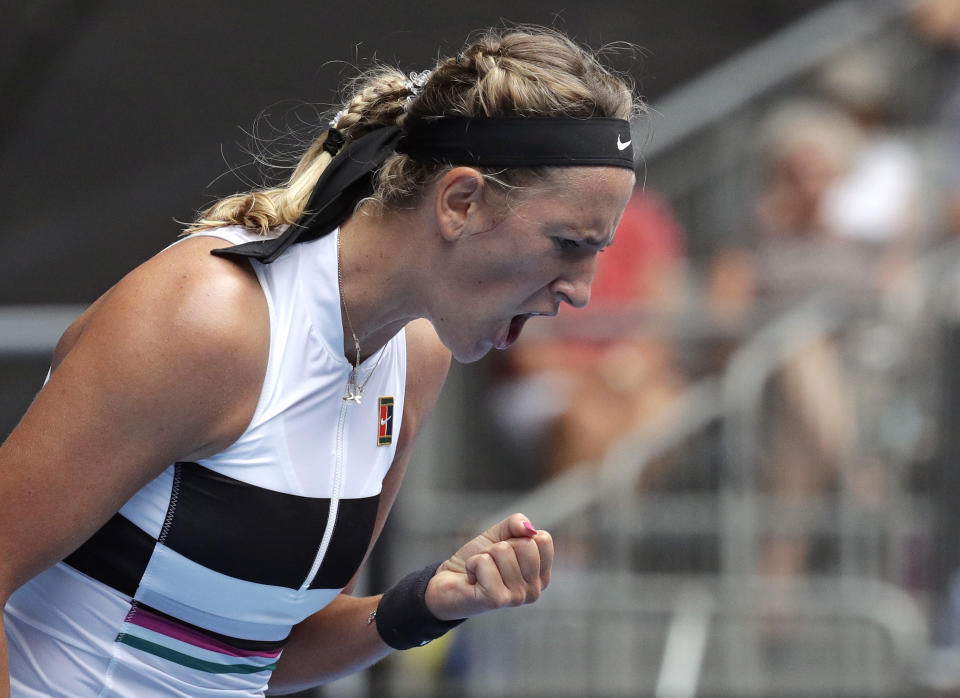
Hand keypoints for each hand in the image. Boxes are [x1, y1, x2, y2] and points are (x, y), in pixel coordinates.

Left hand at [424, 513, 553, 620]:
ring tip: (480, 571)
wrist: (449, 582)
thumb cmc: (478, 560)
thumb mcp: (499, 535)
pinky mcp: (497, 600)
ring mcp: (517, 597)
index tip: (504, 552)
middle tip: (490, 562)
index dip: (517, 537)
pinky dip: (472, 563)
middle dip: (500, 546)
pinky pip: (485, 562)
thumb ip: (516, 524)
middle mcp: (534, 590)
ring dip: (484, 555)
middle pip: (525, 544)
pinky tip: (472, 579)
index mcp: (541, 575)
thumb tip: (529, 528)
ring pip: (503, 551)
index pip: (543, 539)